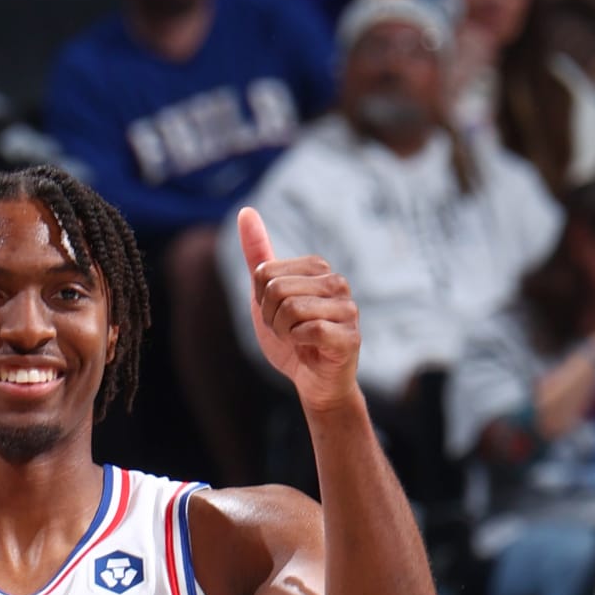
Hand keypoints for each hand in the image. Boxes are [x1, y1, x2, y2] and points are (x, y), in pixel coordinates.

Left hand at [237, 208, 360, 415]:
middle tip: (288, 332)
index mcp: (317, 267)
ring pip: (291, 309)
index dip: (262, 302)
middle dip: (272, 319)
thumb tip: (245, 211)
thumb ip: (259, 255)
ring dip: (285, 333)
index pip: (264, 274)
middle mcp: (336, 282)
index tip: (278, 316)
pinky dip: (299, 344)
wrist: (314, 382)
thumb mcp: (266, 295)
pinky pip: (310, 330)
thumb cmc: (292, 340)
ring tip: (299, 340)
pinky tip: (310, 349)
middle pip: (276, 289)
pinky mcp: (350, 335)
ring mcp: (347, 308)